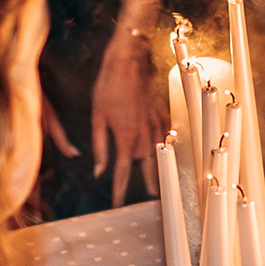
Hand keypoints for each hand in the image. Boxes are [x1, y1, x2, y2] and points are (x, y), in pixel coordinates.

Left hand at [91, 39, 162, 209]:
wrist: (129, 61)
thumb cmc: (109, 86)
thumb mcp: (97, 117)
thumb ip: (100, 146)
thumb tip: (98, 170)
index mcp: (126, 137)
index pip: (123, 172)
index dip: (120, 191)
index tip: (118, 205)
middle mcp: (144, 135)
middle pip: (148, 167)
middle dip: (150, 186)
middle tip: (153, 203)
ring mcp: (156, 124)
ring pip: (160, 153)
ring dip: (160, 170)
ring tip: (161, 185)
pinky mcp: (161, 114)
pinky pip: (166, 137)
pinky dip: (167, 148)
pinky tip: (167, 154)